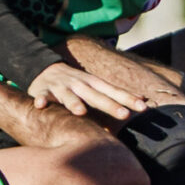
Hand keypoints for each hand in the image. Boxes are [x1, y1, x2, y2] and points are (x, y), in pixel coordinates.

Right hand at [26, 59, 149, 120]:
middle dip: (111, 105)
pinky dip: (40, 100)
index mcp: (95, 84)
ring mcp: (62, 87)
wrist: (46, 70)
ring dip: (75, 103)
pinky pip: (41, 96)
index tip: (144, 108)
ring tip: (80, 112)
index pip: (115, 92)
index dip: (129, 100)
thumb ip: (115, 96)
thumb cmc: (77, 84)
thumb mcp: (96, 87)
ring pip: (68, 96)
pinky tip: (40, 105)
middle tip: (124, 115)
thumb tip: (144, 103)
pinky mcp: (43, 91)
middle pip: (97, 96)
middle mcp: (80, 84)